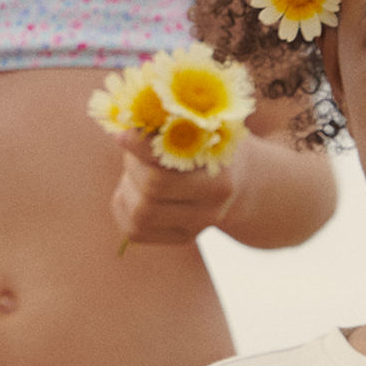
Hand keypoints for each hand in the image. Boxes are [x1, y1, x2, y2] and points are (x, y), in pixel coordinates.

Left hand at [109, 134, 243, 249]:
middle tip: (134, 152)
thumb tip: (126, 129)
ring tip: (137, 170)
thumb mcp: (203, 130)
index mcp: (219, 177)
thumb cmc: (214, 146)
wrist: (243, 184)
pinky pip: (135, 231)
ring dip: (128, 187)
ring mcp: (195, 228)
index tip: (122, 134)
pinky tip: (134, 190)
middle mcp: (210, 209)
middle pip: (151, 189)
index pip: (167, 162)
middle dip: (134, 166)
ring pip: (140, 214)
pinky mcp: (180, 239)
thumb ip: (171, 127)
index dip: (139, 147)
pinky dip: (125, 207)